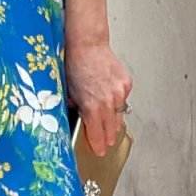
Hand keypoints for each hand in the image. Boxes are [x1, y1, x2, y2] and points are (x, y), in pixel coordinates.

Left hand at [65, 41, 131, 157]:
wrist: (87, 44)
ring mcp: (120, 93)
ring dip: (113, 119)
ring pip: (120, 115)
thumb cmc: (74, 65)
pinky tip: (108, 96)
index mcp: (93, 107)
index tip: (99, 152)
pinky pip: (123, 99)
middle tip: (104, 142)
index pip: (98, 135)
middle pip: (113, 129)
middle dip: (107, 137)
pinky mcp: (126, 84)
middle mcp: (109, 102)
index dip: (98, 146)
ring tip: (106, 120)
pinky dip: (116, 100)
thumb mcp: (69, 92)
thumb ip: (76, 109)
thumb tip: (79, 119)